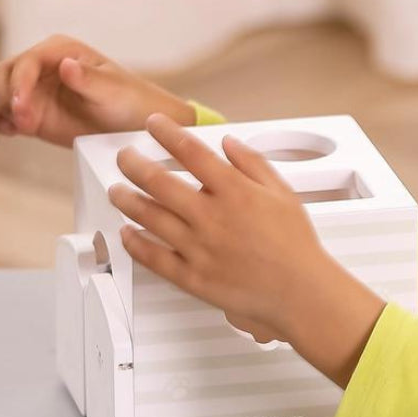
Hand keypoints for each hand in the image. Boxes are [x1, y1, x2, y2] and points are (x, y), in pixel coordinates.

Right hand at [0, 34, 196, 147]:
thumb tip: (66, 65)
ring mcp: (30, 89)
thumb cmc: (129, 101)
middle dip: (5, 100)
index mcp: (58, 51)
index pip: (25, 62)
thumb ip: (88, 79)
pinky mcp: (27, 113)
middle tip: (26, 125)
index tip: (21, 109)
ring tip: (15, 130)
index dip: (18, 85)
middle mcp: (38, 65)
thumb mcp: (113, 91)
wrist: (133, 125)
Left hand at [108, 113, 331, 345]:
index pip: (191, 151)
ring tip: (117, 190)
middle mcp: (211, 216)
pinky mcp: (191, 277)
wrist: (300, 292)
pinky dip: (135, 244)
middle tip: (125, 157)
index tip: (154, 124)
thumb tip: (229, 143)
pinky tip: (127, 234)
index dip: (167, 132)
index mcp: (234, 192)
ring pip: (148, 217)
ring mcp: (198, 247)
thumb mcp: (283, 193)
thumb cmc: (295, 246)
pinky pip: (153, 257)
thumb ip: (253, 164)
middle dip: (134, 163)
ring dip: (126, 200)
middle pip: (158, 181)